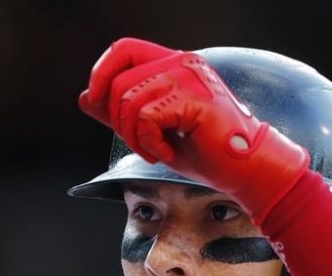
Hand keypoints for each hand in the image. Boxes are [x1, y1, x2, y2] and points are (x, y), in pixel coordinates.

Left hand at [78, 38, 308, 224]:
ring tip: (158, 151)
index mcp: (174, 64)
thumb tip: (85, 98)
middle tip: (144, 145)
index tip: (98, 102)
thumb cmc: (207, 152)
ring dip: (135, 137)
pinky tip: (168, 153)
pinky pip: (147, 118)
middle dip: (119, 122)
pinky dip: (150, 143)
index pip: (124, 49)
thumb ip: (122, 113)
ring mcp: (189, 78)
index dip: (102, 73)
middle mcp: (182, 63)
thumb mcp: (154, 131)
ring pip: (129, 101)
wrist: (246, 169)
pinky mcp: (194, 99)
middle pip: (119, 82)